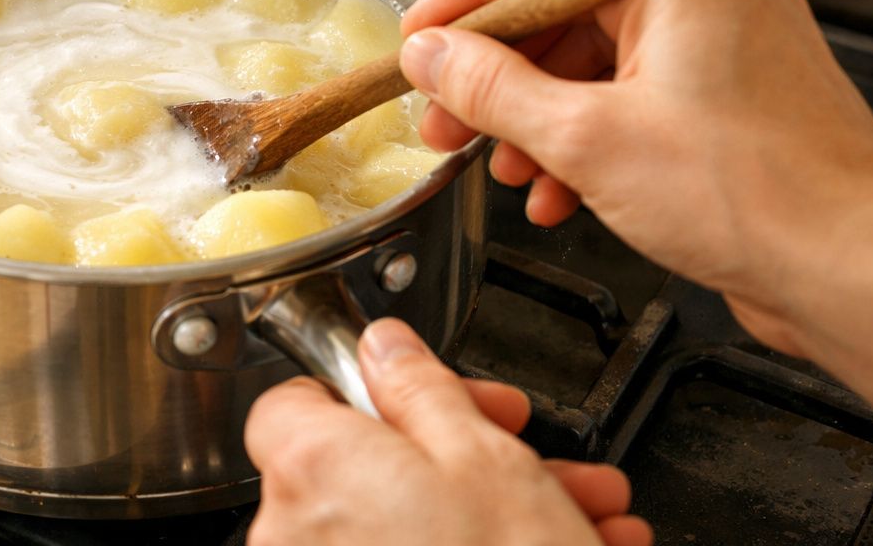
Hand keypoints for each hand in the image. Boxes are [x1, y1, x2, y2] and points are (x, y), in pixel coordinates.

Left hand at [245, 318, 649, 545]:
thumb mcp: (483, 455)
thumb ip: (420, 385)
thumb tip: (383, 346)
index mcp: (309, 468)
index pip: (295, 402)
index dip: (367, 391)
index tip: (427, 395)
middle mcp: (292, 536)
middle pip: (368, 466)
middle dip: (466, 452)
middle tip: (531, 453)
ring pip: (404, 524)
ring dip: (491, 509)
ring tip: (580, 515)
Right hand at [397, 0, 872, 405]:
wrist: (859, 272)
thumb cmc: (756, 196)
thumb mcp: (583, 138)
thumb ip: (492, 88)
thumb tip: (432, 55)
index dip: (465, 3)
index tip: (419, 38)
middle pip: (566, 15)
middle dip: (499, 80)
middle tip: (448, 120)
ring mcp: (732, 40)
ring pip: (600, 64)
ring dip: (540, 120)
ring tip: (501, 170)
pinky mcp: (739, 93)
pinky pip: (639, 97)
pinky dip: (591, 139)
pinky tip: (560, 192)